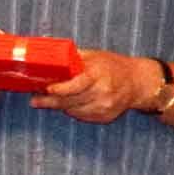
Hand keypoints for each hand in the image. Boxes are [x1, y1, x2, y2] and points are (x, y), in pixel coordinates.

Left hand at [37, 49, 167, 125]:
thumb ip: (74, 58)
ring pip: (73, 110)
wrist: (137, 83)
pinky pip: (81, 116)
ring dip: (59, 106)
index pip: (76, 85)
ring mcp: (104, 108)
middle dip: (50, 101)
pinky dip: (73, 110)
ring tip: (47, 100)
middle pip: (70, 101)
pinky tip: (70, 103)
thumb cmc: (114, 66)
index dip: (60, 89)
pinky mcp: (104, 118)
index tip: (47, 89)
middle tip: (35, 100)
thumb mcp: (95, 56)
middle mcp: (102, 94)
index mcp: (99, 76)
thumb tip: (50, 56)